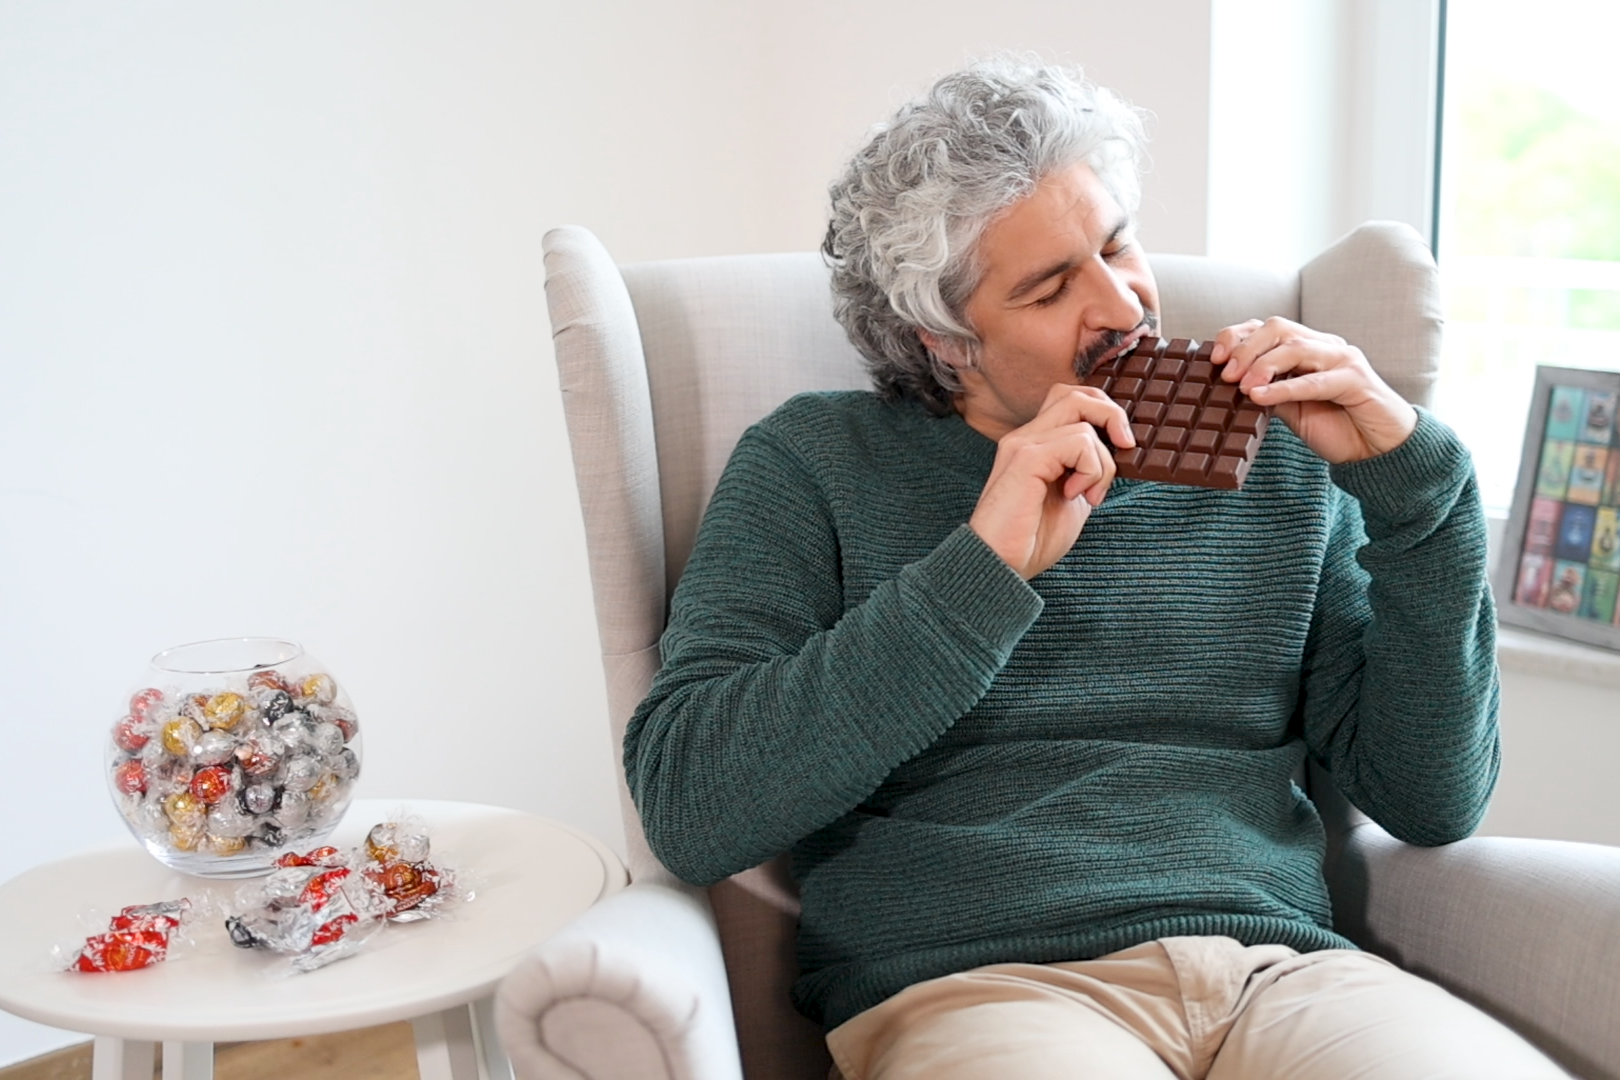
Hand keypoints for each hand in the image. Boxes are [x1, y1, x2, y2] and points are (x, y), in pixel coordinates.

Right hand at [969, 384, 1132, 579]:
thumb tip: (1118, 453)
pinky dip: (1091, 469)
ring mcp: (1023, 443)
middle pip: (1076, 394)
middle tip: (1125, 448)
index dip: (1103, 412)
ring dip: (1103, 460)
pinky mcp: (1026, 458)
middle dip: (1112, 415)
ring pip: (1083, 417)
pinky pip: (1079, 442)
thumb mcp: (1074, 498)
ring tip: (1091, 494)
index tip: (1122, 446)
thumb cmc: (1031, 540)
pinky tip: (1076, 495)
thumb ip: (1088, 471)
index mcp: (1035, 444)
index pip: (1071, 399)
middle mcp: (1026, 436)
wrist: (1001, 565)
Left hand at [1211, 318, 1417, 463]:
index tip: (1214, 358)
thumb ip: (1267, 392)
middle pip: (1278, 328)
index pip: (1267, 328)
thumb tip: (1230, 386)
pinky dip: (1284, 388)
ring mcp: (1343, 359)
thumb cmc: (1336, 427)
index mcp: (1308, 348)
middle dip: (1245, 348)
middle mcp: (1325, 346)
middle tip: (1224, 374)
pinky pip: (1315, 380)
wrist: (1378, 450)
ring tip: (1241, 386)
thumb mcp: (1290, 409)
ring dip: (1262, 366)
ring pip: (1295, 348)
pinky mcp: (1356, 380)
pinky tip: (1259, 397)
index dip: (1237, 336)